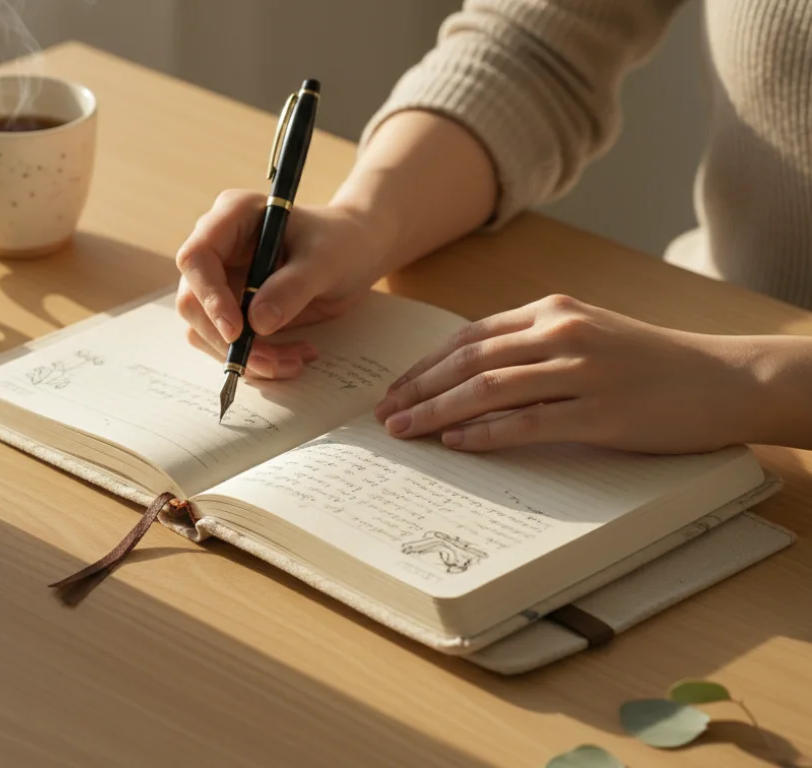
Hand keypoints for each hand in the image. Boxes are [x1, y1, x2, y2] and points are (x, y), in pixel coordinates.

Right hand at [174, 190, 387, 378]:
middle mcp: (217, 248)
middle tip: (272, 362)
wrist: (355, 254)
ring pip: (206, 330)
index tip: (237, 331)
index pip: (196, 257)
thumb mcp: (325, 260)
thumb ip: (292, 287)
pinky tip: (292, 358)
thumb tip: (256, 322)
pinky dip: (255, 359)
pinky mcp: (231, 309)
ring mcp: (220, 280)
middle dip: (229, 340)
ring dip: (245, 356)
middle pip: (193, 301)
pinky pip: (227, 343)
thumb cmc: (341, 242)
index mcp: (232, 217)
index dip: (209, 296)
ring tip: (292, 362)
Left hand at [372, 295, 760, 453]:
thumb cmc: (651, 363)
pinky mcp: (599, 411)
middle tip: (385, 414)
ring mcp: (580, 370)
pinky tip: (455, 442)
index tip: (396, 388)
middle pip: (469, 360)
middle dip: (418, 388)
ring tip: (405, 430)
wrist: (723, 378)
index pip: (469, 336)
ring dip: (438, 411)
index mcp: (552, 310)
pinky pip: (528, 421)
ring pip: (488, 388)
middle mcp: (561, 333)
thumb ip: (534, 344)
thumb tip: (471, 372)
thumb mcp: (588, 333)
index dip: (426, 364)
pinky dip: (486, 432)